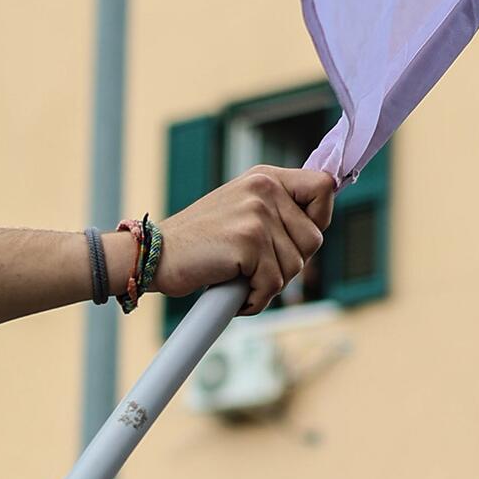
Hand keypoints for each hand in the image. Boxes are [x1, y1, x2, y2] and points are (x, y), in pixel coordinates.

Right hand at [154, 166, 335, 315]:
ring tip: (240, 280)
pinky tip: (234, 295)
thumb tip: (316, 229)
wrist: (155, 256)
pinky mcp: (249, 241)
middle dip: (289, 264)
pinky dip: (255, 300)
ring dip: (269, 285)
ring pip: (295, 266)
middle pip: (314, 239)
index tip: (297, 239)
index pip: (323, 187)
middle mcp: (264, 189)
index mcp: (265, 178)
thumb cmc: (196, 243)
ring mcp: (257, 214)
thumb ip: (275, 212)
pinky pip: (273, 284)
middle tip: (256, 269)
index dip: (320, 217)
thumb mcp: (239, 211)